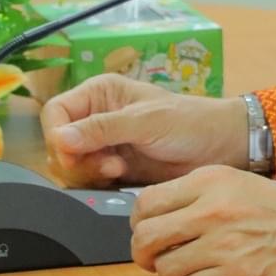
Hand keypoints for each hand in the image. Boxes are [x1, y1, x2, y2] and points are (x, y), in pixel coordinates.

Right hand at [42, 74, 247, 187]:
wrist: (220, 147)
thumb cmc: (190, 122)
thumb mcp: (146, 121)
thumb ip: (103, 129)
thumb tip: (60, 138)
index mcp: (100, 93)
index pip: (55, 112)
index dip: (56, 135)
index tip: (73, 154)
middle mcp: (96, 116)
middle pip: (58, 142)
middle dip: (75, 158)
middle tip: (108, 164)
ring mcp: (104, 143)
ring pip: (70, 164)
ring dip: (88, 172)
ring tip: (118, 169)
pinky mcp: (112, 167)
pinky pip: (87, 179)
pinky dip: (97, 182)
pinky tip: (120, 177)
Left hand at [129, 166, 275, 275]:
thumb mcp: (236, 183)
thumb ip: (194, 194)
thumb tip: (149, 217)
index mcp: (211, 181)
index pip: (145, 203)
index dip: (139, 223)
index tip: (149, 231)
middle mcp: (214, 210)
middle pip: (146, 238)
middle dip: (145, 253)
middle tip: (159, 256)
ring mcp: (225, 245)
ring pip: (165, 269)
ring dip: (175, 272)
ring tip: (197, 265)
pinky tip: (217, 275)